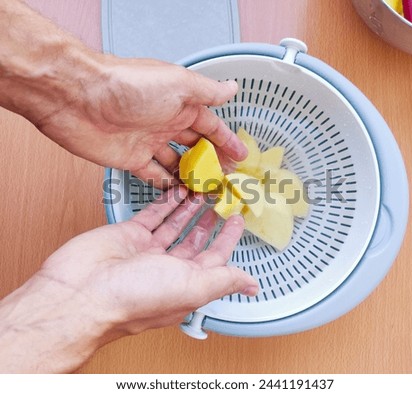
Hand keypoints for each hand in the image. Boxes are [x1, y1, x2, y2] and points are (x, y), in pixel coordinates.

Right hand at [0, 186, 257, 372]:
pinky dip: (165, 204)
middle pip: (195, 241)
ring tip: (203, 191)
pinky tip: (176, 191)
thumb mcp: (191, 287)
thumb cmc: (134, 298)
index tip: (237, 219)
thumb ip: (223, 280)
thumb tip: (252, 286)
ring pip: (174, 225)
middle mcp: (167, 269)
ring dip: (189, 209)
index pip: (215, 258)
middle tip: (220, 200)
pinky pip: (151, 215)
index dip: (228, 238)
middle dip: (208, 221)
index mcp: (185, 284)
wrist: (81, 292)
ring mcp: (146, 251)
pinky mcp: (128, 235)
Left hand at [35, 57, 244, 187]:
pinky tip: (178, 193)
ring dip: (191, 175)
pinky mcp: (131, 159)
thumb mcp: (178, 84)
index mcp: (180, 104)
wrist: (80, 100)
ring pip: (177, 163)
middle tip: (225, 178)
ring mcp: (149, 143)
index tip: (240, 156)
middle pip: (195, 147)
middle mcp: (166, 123)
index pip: (210, 126)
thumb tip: (231, 88)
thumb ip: (207, 91)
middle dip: (211, 161)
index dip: (226, 140)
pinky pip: (154, 175)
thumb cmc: (129, 87)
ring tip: (207, 191)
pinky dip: (167, 184)